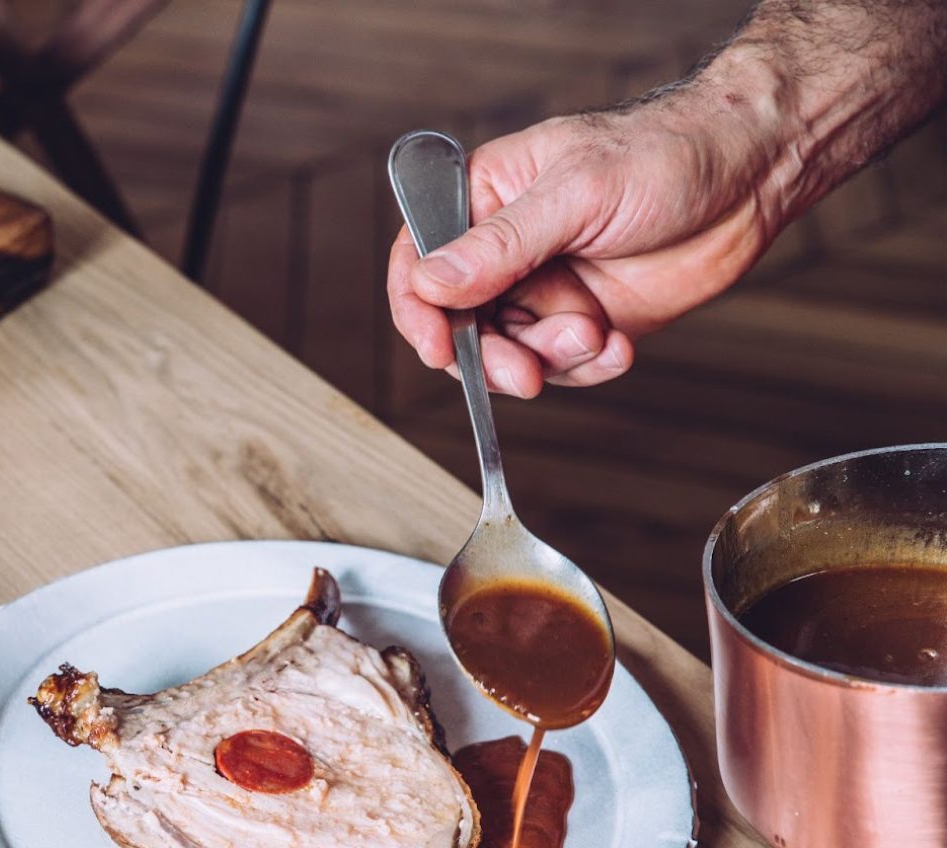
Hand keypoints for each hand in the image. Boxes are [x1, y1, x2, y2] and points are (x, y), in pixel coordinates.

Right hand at [388, 100, 777, 397]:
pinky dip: (589, 368)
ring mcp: (545, 290)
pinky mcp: (583, 322)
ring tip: (597, 333)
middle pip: (461, 326)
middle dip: (493, 357)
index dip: (419, 312)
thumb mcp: (575, 193)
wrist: (749, 178)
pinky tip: (620, 344)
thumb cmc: (663, 155)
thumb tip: (431, 284)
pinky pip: (562, 368)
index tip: (438, 348)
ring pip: (511, 355)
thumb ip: (500, 245)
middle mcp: (506, 252)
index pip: (421, 262)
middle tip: (527, 372)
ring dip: (553, 359)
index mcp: (485, 200)